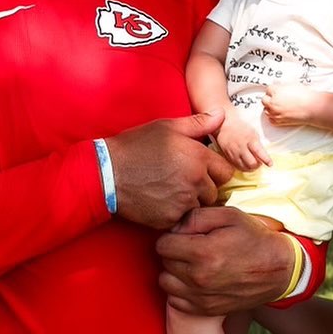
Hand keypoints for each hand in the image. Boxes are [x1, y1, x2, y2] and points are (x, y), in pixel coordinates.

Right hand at [106, 111, 233, 230]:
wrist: (106, 173)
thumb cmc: (136, 146)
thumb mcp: (167, 127)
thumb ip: (199, 123)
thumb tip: (221, 115)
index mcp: (199, 157)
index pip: (226, 172)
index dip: (214, 171)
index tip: (201, 170)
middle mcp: (195, 181)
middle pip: (215, 192)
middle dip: (204, 188)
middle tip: (182, 180)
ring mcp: (183, 202)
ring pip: (200, 207)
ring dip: (191, 202)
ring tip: (170, 191)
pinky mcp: (170, 219)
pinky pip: (183, 218)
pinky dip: (176, 213)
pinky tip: (161, 201)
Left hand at [156, 207, 290, 314]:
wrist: (278, 269)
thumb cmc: (254, 238)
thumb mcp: (229, 215)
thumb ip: (196, 217)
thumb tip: (174, 227)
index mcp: (203, 252)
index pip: (162, 245)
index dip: (171, 236)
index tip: (184, 234)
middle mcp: (199, 278)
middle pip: (164, 263)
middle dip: (173, 252)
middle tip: (190, 246)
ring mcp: (202, 298)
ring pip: (166, 283)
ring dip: (174, 271)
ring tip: (191, 263)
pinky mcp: (206, 310)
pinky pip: (176, 301)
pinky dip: (180, 290)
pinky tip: (195, 279)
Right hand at [214, 113, 271, 170]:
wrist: (224, 126)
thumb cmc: (241, 128)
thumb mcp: (253, 133)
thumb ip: (258, 144)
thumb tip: (263, 156)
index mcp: (250, 139)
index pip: (259, 151)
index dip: (266, 159)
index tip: (270, 164)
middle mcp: (241, 147)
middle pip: (251, 163)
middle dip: (258, 165)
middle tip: (260, 162)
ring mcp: (234, 153)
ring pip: (244, 167)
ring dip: (251, 168)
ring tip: (253, 163)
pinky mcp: (228, 156)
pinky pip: (237, 167)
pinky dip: (244, 168)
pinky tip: (246, 164)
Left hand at [262, 84, 317, 125]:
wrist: (312, 108)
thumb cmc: (305, 97)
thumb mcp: (293, 85)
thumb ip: (283, 87)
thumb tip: (279, 88)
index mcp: (276, 91)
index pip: (268, 89)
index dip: (273, 90)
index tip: (275, 91)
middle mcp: (273, 102)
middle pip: (264, 100)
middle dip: (269, 99)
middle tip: (275, 98)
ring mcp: (275, 113)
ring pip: (266, 110)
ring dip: (270, 107)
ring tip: (277, 106)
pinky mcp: (279, 121)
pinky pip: (270, 119)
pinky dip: (273, 117)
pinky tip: (278, 113)